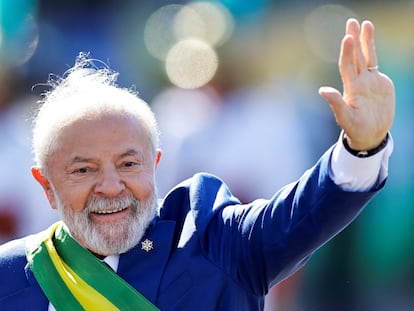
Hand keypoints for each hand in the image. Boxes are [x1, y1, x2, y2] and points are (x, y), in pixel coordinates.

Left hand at [319, 18, 394, 150]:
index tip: (347, 38)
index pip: (347, 66)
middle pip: (355, 56)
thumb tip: (321, 90)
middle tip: (352, 21)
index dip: (347, 52)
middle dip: (353, 39)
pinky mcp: (379, 83)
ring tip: (365, 24)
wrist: (370, 134)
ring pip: (366, 57)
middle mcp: (359, 81)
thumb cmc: (355, 129)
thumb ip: (336, 104)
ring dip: (365, 41)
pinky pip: (374, 64)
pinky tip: (368, 40)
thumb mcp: (345, 118)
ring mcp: (369, 81)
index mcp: (351, 88)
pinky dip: (372, 51)